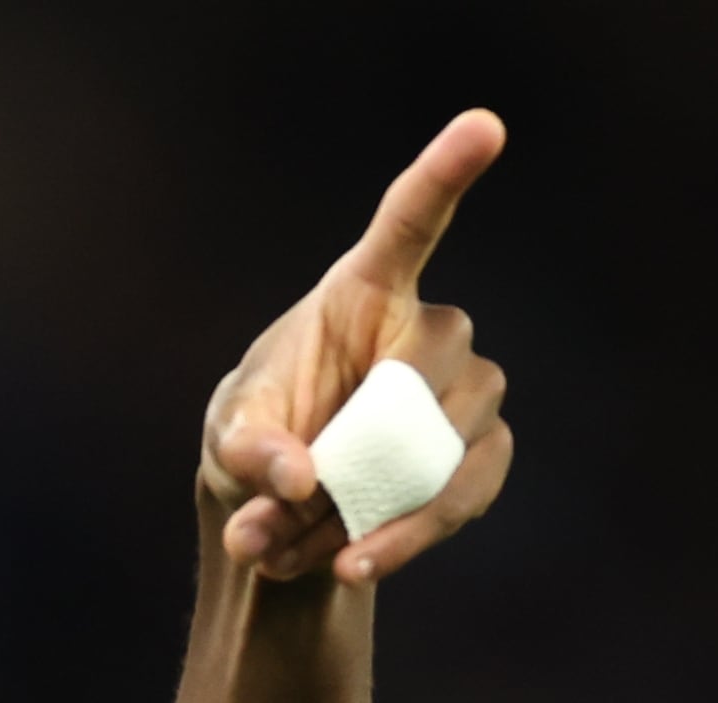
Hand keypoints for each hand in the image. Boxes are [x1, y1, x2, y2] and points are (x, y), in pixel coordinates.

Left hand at [200, 110, 515, 586]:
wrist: (291, 502)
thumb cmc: (260, 436)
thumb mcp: (231, 438)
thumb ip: (251, 453)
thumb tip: (302, 482)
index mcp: (368, 285)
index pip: (414, 217)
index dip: (448, 169)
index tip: (487, 123)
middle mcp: (430, 328)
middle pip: (416, 375)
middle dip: (348, 456)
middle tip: (277, 512)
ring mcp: (469, 390)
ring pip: (438, 447)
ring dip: (365, 510)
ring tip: (292, 550)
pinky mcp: (485, 451)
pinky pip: (464, 493)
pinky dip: (407, 536)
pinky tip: (354, 564)